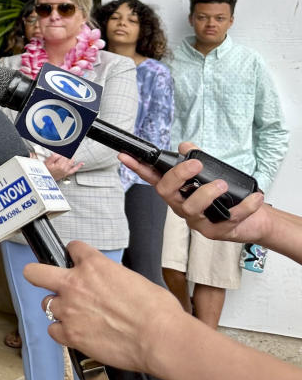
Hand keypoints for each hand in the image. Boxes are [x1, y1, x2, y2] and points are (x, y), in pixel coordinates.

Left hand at [23, 240, 182, 374]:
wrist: (159, 338)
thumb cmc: (156, 311)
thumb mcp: (133, 279)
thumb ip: (111, 278)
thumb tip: (108, 285)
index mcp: (94, 266)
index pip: (73, 249)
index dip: (75, 254)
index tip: (76, 259)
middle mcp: (75, 285)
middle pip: (35, 272)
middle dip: (38, 274)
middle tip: (43, 278)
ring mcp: (69, 310)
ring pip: (47, 304)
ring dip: (59, 308)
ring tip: (76, 315)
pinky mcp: (70, 334)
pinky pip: (53, 330)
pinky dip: (62, 332)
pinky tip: (75, 332)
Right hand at [43, 153, 82, 180]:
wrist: (45, 179)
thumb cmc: (45, 171)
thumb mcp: (47, 162)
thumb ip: (54, 157)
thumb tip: (59, 153)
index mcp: (59, 165)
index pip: (65, 155)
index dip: (64, 152)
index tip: (64, 149)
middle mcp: (64, 168)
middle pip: (69, 158)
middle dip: (68, 154)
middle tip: (67, 150)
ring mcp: (66, 171)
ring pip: (72, 162)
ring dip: (72, 157)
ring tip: (70, 153)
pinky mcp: (67, 173)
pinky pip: (74, 169)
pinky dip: (78, 166)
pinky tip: (81, 163)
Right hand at [119, 142, 269, 243]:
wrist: (254, 221)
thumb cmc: (228, 198)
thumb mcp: (211, 175)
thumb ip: (197, 159)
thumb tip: (186, 148)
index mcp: (178, 191)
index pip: (153, 177)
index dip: (137, 167)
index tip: (124, 156)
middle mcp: (181, 206)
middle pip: (166, 192)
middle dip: (179, 176)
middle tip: (196, 165)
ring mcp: (196, 220)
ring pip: (192, 207)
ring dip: (207, 193)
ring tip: (222, 184)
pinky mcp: (214, 231)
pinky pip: (226, 219)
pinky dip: (244, 206)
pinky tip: (255, 197)